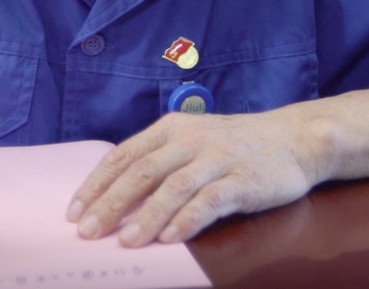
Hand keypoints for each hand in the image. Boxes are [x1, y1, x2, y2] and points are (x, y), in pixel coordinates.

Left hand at [66, 110, 316, 246]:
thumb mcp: (192, 141)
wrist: (294, 139)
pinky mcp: (243, 180)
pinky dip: (187, 220)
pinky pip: (209, 201)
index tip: (74, 211)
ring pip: (173, 188)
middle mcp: (191, 140)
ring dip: (146, 216)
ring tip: (125, 241)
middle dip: (110, 203)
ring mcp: (218, 159)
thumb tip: (115, 198)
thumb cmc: (235, 146)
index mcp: (171, 128)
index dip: (96, 184)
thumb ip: (159, 162)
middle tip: (88, 231)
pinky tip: (170, 238)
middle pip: (142, 172)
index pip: (124, 156)